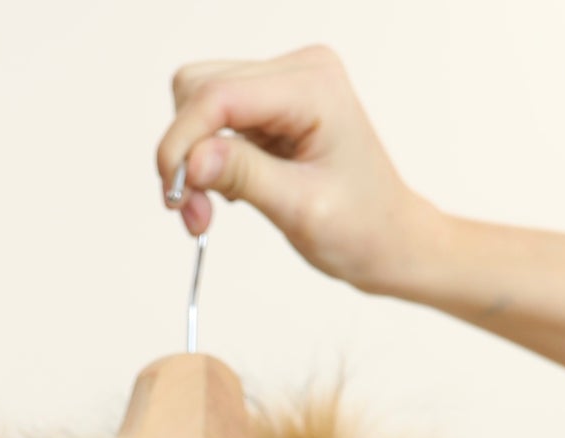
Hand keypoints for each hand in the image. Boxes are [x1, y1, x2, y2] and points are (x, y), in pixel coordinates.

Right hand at [156, 46, 431, 294]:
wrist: (391, 239)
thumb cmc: (363, 228)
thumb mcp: (302, 209)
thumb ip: (244, 176)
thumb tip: (191, 161)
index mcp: (313, 87)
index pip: (220, 94)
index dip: (183, 142)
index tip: (174, 195)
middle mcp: (298, 71)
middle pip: (200, 88)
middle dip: (185, 152)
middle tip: (193, 213)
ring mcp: (283, 85)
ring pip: (199, 101)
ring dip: (191, 158)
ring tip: (208, 209)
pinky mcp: (271, 105)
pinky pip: (215, 119)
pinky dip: (206, 160)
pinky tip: (226, 191)